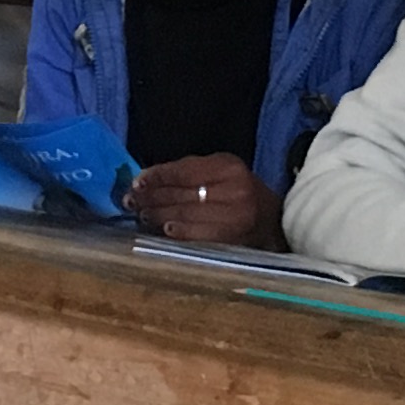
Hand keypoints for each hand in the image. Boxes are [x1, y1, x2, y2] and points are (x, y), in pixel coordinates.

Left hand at [127, 155, 280, 245]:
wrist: (274, 222)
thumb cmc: (239, 195)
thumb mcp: (221, 174)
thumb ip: (190, 173)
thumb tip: (147, 180)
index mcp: (228, 167)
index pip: (184, 170)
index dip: (157, 176)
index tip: (136, 182)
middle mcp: (234, 188)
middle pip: (182, 192)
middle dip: (152, 197)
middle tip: (130, 202)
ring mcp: (236, 215)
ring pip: (187, 213)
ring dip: (158, 215)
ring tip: (141, 216)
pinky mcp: (235, 238)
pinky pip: (200, 235)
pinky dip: (180, 232)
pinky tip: (165, 231)